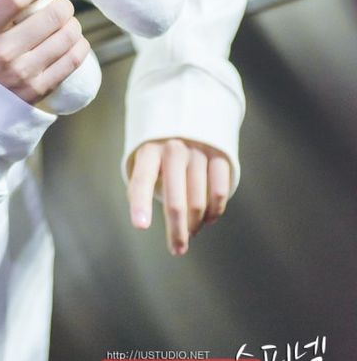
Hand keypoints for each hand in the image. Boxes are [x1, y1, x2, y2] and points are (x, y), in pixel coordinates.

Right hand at [0, 0, 90, 103]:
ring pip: (66, 37)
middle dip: (65, 6)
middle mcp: (0, 54)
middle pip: (51, 17)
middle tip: (62, 6)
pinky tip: (77, 41)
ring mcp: (20, 74)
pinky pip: (72, 61)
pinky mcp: (37, 91)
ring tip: (69, 24)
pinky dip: (80, 46)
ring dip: (74, 25)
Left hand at [127, 139, 230, 255]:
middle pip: (176, 202)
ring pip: (199, 202)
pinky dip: (215, 211)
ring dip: (195, 223)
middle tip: (177, 249)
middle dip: (177, 231)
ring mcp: (198, 151)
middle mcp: (174, 149)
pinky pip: (219, 192)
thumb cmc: (162, 145)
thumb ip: (141, 183)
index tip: (140, 226)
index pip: (142, 179)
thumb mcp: (145, 156)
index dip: (140, 203)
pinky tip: (208, 218)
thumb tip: (142, 218)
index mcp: (150, 149)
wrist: (190, 110)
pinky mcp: (219, 154)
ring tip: (190, 230)